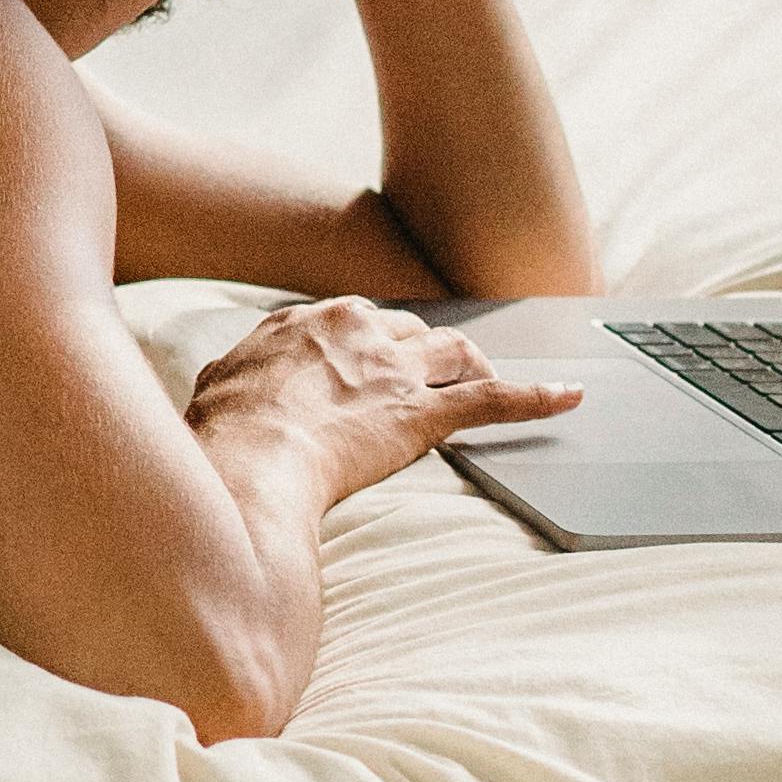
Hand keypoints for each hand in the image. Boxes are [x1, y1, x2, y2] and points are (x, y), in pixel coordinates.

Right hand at [187, 294, 578, 516]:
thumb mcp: (213, 388)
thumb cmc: (223, 434)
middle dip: (422, 354)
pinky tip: (567, 397)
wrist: (252, 458)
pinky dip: (537, 398)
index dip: (367, 346)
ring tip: (486, 380)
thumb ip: (233, 379)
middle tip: (428, 377)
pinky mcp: (426, 413)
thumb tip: (224, 391)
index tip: (367, 361)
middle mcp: (358, 332)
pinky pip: (494, 400)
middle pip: (409, 331)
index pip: (353, 322)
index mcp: (306, 322)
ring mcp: (396, 370)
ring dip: (472, 367)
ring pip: (453, 353)